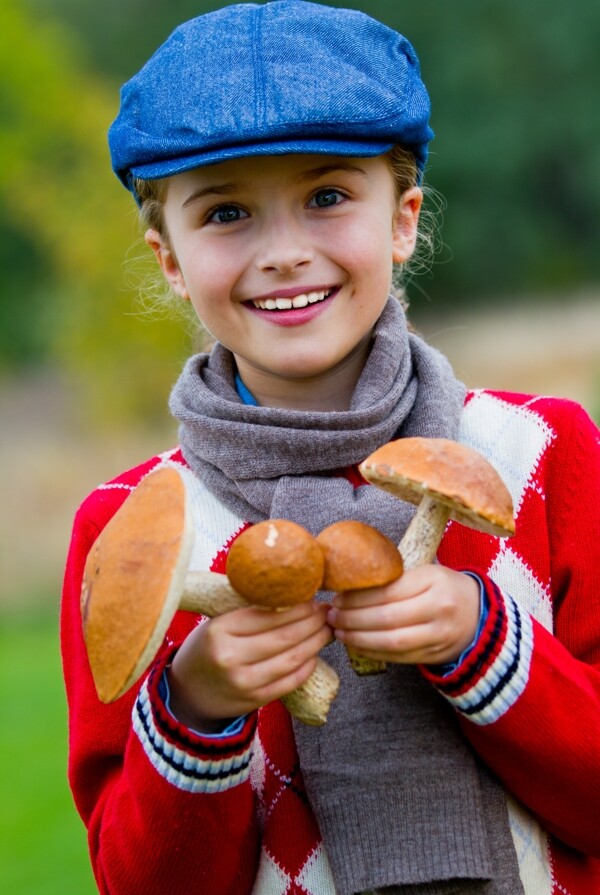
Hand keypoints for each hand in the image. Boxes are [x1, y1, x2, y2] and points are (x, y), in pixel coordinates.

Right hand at [167, 601, 331, 731]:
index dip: (297, 606)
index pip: (269, 614)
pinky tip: (314, 655)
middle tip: (326, 612)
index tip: (313, 599)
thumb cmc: (206, 648)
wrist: (187, 692)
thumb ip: (248, 612)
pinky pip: (289, 682)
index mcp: (220, 630)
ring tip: (326, 630)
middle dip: (313, 622)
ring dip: (315, 643)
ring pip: (291, 659)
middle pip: (285, 636)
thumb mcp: (217, 623)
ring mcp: (243, 682)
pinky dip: (306, 667)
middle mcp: (230, 656)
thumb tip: (293, 596)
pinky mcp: (253, 701)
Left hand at [327, 565, 480, 666]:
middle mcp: (439, 609)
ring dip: (359, 638)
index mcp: (434, 581)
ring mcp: (439, 636)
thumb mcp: (425, 573)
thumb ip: (394, 579)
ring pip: (391, 642)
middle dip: (353, 619)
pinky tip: (356, 644)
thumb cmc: (442, 588)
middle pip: (387, 618)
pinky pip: (398, 657)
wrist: (478, 615)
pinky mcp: (435, 655)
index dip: (358, 597)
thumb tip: (348, 587)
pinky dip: (373, 652)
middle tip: (331, 616)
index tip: (337, 597)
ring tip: (339, 631)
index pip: (388, 591)